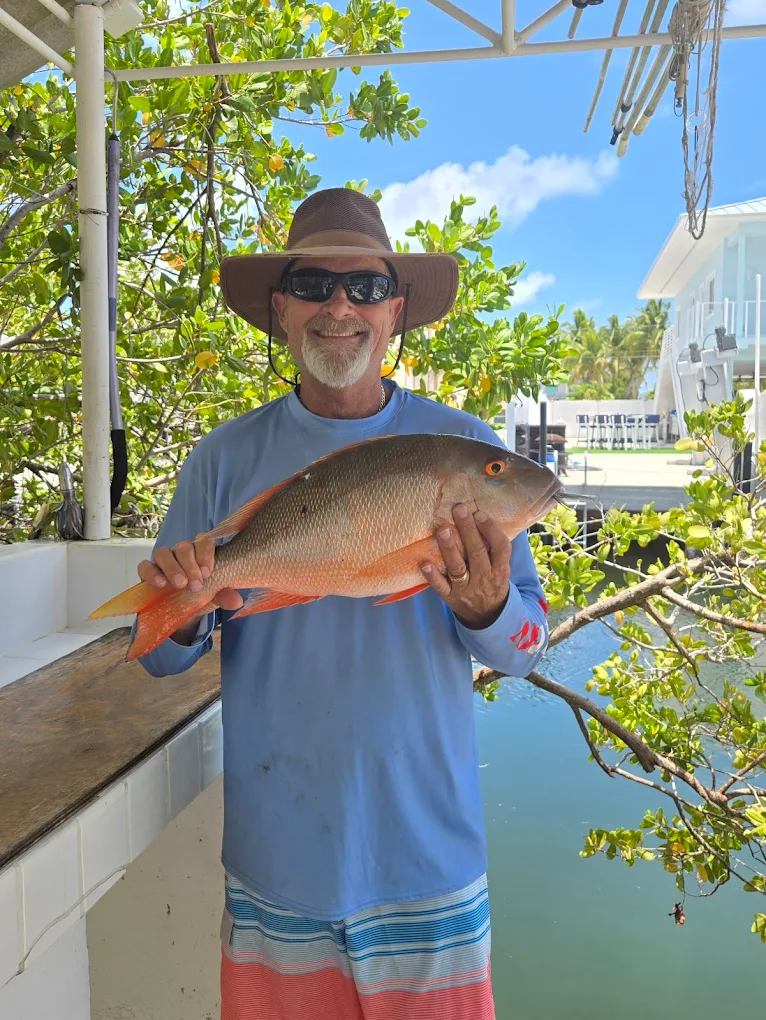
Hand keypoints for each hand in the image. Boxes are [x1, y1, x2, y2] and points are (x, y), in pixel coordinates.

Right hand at [137, 536, 242, 640]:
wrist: (183, 612)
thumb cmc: (202, 595)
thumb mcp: (216, 597)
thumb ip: (225, 595)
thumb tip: (236, 600)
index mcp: (200, 553)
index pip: (203, 541)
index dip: (205, 553)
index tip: (208, 572)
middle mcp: (181, 553)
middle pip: (183, 546)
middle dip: (190, 565)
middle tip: (196, 584)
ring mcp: (163, 561)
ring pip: (163, 552)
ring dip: (172, 567)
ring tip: (180, 584)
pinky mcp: (147, 572)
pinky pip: (145, 565)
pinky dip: (152, 572)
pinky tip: (161, 584)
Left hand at [420, 505, 510, 628]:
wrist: (487, 616)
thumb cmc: (491, 583)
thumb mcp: (501, 569)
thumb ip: (492, 549)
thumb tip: (478, 516)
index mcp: (500, 569)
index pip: (500, 548)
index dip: (491, 530)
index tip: (479, 513)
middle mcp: (484, 579)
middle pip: (477, 553)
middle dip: (468, 531)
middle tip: (459, 510)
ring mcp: (466, 589)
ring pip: (458, 568)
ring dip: (449, 549)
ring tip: (442, 530)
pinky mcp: (450, 598)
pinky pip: (441, 587)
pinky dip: (432, 576)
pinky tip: (424, 563)